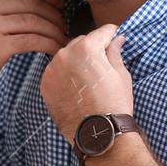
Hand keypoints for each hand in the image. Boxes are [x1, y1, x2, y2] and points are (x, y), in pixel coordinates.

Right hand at [0, 0, 67, 108]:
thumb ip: (5, 5)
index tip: (61, 4)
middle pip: (31, 3)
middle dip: (54, 14)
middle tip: (65, 25)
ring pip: (34, 22)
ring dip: (54, 30)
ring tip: (62, 38)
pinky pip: (32, 41)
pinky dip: (49, 44)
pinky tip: (56, 49)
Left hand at [40, 24, 132, 142]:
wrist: (98, 133)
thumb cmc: (114, 103)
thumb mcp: (121, 74)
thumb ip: (115, 52)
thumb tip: (117, 38)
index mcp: (86, 48)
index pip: (101, 32)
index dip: (111, 33)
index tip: (115, 35)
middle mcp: (64, 54)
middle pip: (81, 42)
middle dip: (92, 47)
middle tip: (103, 60)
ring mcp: (52, 70)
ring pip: (66, 56)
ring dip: (77, 60)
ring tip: (89, 76)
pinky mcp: (45, 85)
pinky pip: (56, 72)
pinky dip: (65, 74)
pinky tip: (77, 86)